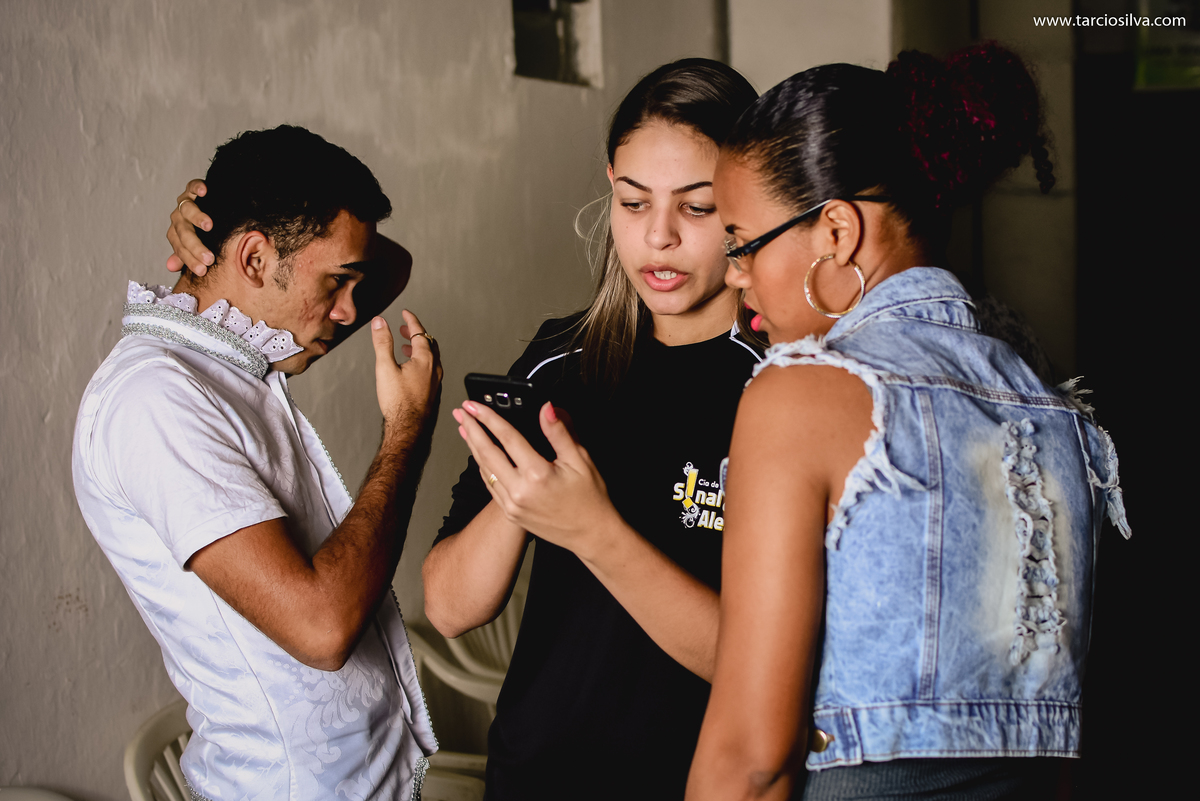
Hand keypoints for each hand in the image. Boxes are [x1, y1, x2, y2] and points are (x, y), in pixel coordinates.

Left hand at [166, 179, 214, 274]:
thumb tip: (170, 267)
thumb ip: (183, 255)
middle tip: (209, 258)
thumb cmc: (202, 231)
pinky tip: (204, 192)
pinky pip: (192, 186)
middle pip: (184, 232)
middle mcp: (179, 218)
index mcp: (177, 233)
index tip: (203, 270)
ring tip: (208, 226)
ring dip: (197, 218)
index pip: (180, 248)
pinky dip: (197, 187)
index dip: (190, 260)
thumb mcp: (194, 244)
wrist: (211, 207)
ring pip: (187, 210)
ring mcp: (185, 203)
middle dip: (196, 246)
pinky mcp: (192, 189)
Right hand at [370, 310, 442, 438]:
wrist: (408, 427)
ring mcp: (435, 381)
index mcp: (425, 360)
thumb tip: (380, 322)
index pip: (420, 332)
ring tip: (405, 347)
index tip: (406, 314)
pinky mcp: (433, 391)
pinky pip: (430, 369)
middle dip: (416, 333)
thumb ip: (383, 343)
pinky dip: (421, 361)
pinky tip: (411, 369)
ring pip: (430, 357)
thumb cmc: (398, 402)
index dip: (411, 321)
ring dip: (418, 348)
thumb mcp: (385, 367)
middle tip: (405, 329)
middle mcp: (434, 369)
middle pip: (428, 343)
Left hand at [454, 400, 616, 558]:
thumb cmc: (589, 498)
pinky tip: (480, 456)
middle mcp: (520, 491)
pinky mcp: (511, 513)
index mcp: (538, 475)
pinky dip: (483, 467)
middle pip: (487, 453)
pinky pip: (491, 486)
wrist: (591, 534)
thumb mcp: (580, 460)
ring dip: (473, 447)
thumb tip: (546, 408)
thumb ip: (560, 432)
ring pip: (485, 470)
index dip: (488, 418)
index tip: (474, 404)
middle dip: (472, 429)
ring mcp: (513, 505)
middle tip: (460, 412)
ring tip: (465, 429)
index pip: (507, 438)